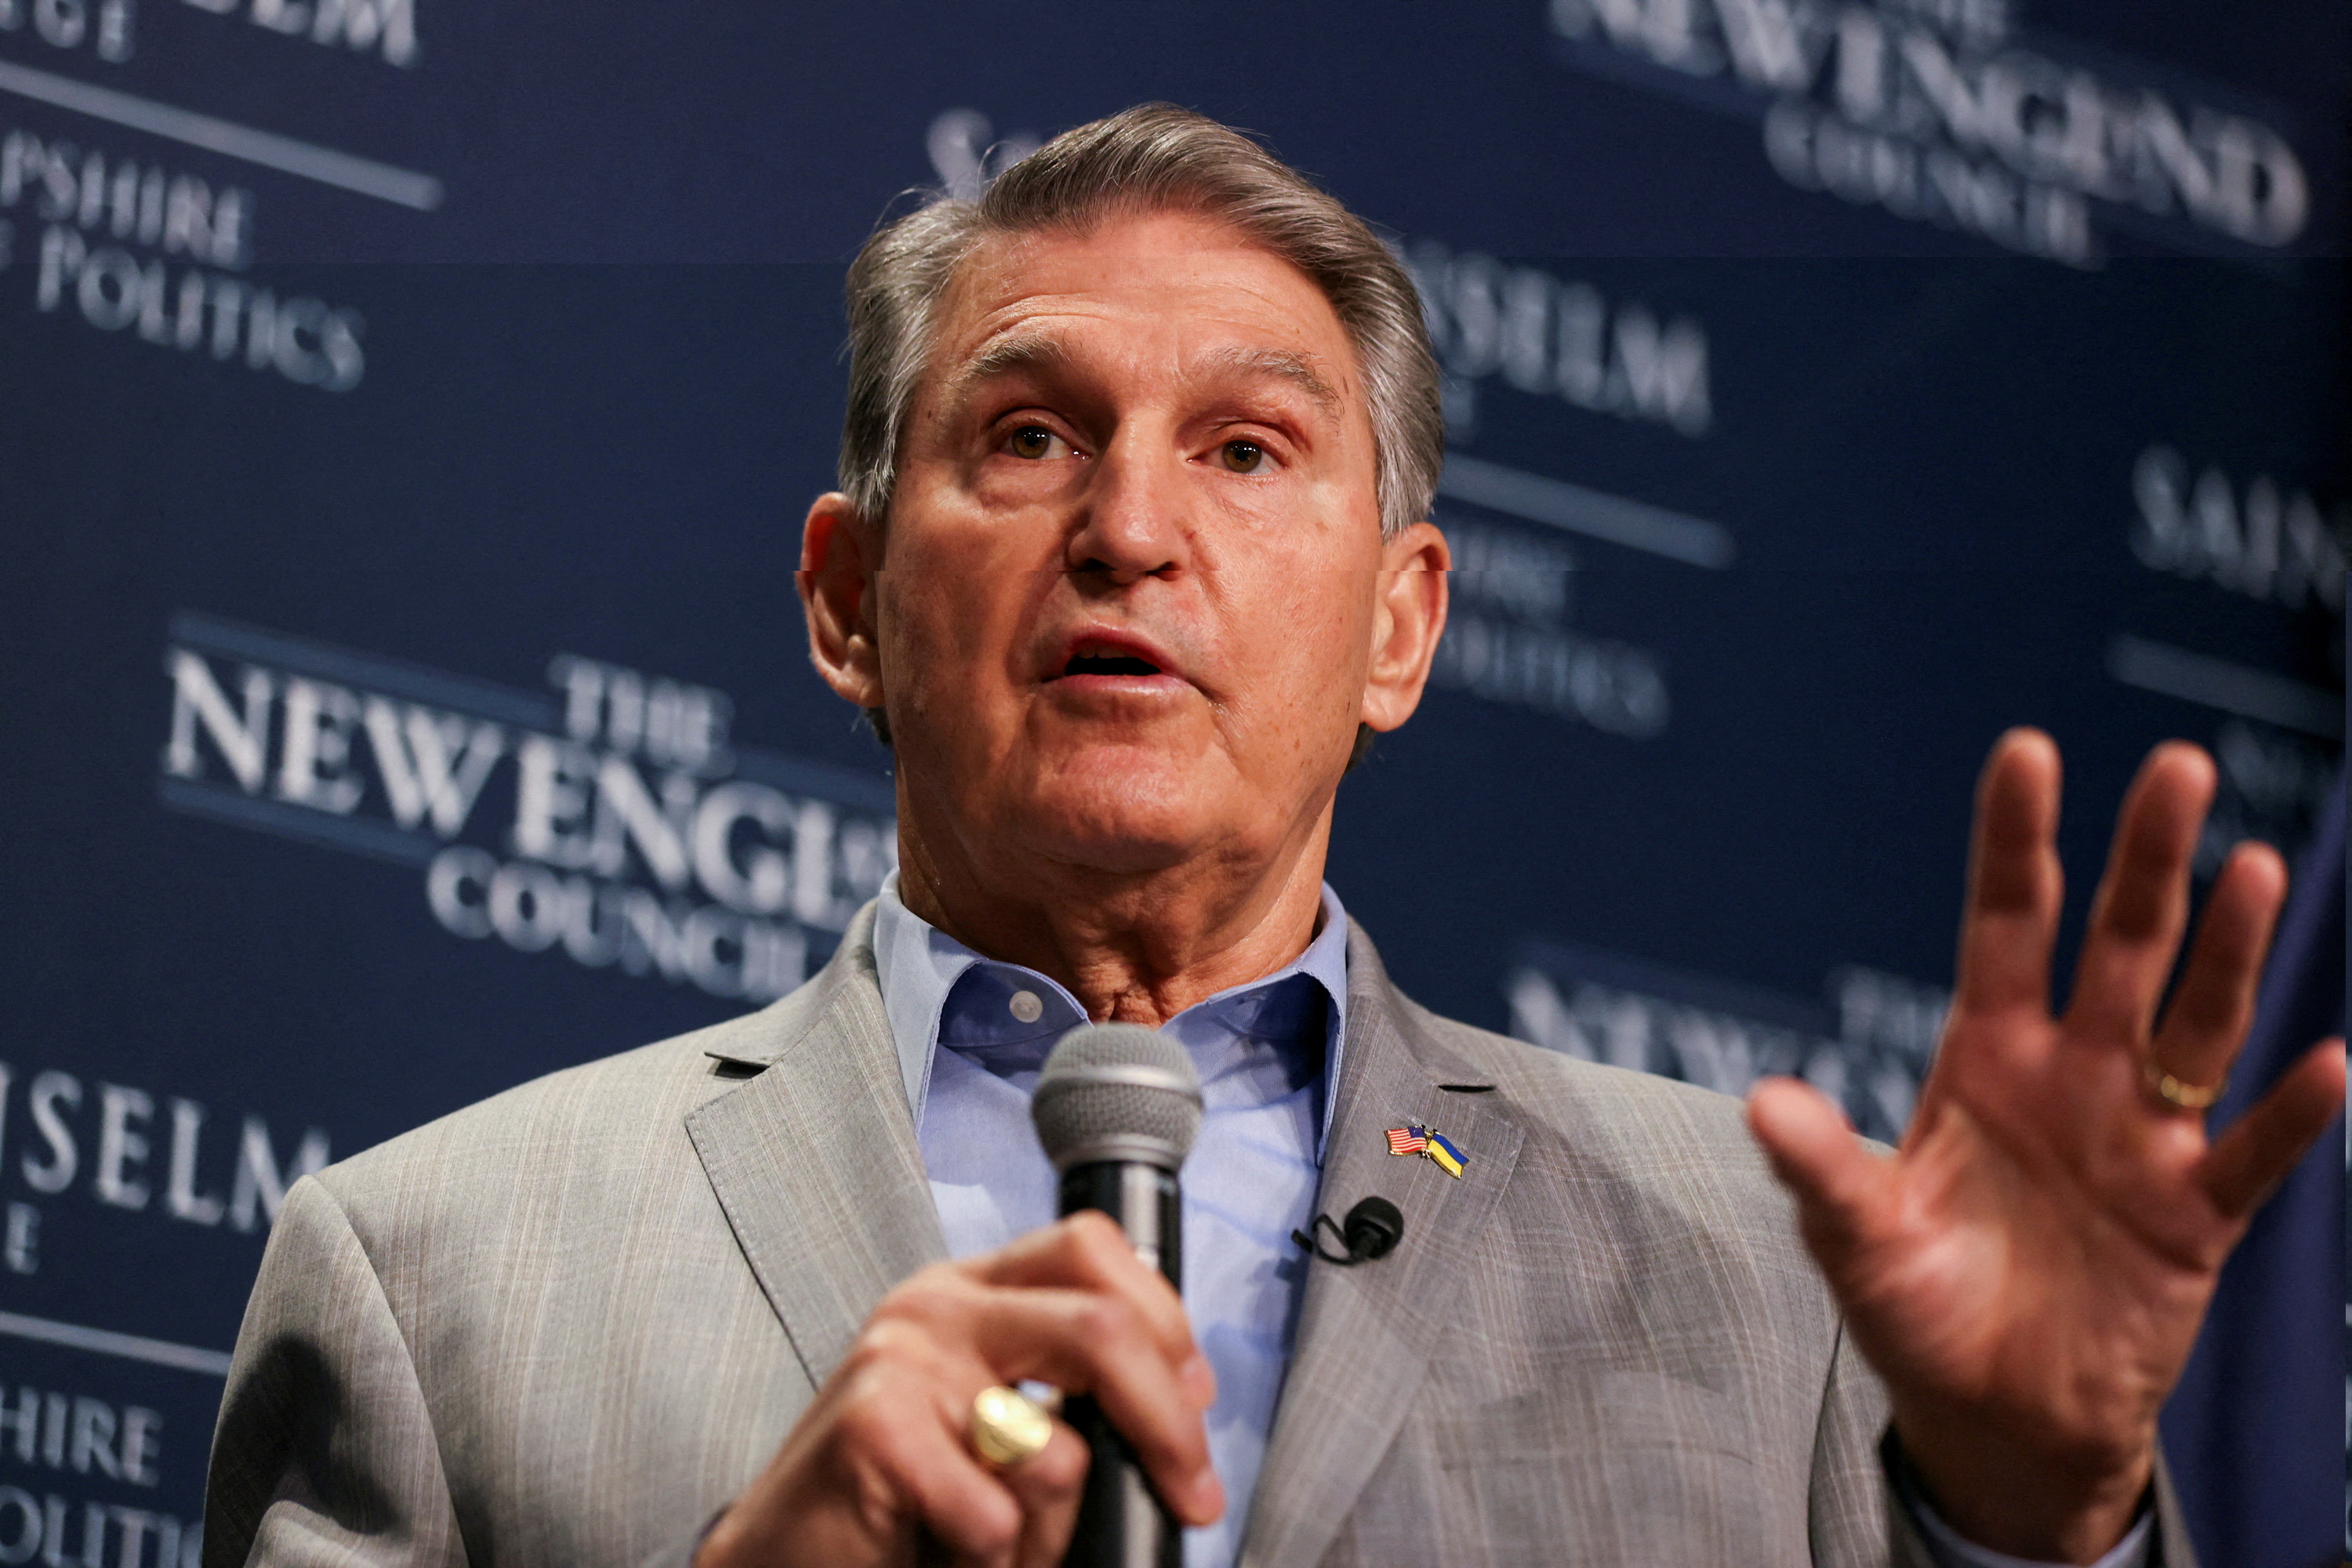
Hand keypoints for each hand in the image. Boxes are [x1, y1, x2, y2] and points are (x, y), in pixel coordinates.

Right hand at [696, 1212, 1221, 1567]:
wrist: (785, 1555)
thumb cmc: (902, 1497)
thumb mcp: (998, 1422)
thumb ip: (1071, 1392)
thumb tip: (1182, 1405)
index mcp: (977, 1288)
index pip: (1094, 1250)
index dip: (1167, 1323)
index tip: (1195, 1402)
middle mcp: (938, 1303)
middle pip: (1100, 1326)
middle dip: (1167, 1425)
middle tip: (1192, 1496)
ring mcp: (901, 1355)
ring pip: (1053, 1446)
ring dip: (1052, 1525)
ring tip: (1004, 1540)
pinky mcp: (873, 1422)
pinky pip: (994, 1508)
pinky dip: (993, 1552)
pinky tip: (949, 1545)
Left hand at [1746, 730, 2344, 1563]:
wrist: (1993, 1415)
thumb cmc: (1917, 1306)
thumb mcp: (1855, 1236)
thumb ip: (1822, 1168)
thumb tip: (1760, 1101)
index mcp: (1987, 1058)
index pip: (2005, 925)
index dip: (2018, 842)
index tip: (2028, 750)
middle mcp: (2075, 1075)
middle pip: (2121, 946)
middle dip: (2145, 860)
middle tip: (2176, 766)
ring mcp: (2143, 1139)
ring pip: (2197, 1024)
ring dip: (2228, 949)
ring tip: (2249, 867)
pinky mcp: (2195, 1216)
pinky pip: (2250, 1155)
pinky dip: (2289, 1115)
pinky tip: (2326, 1063)